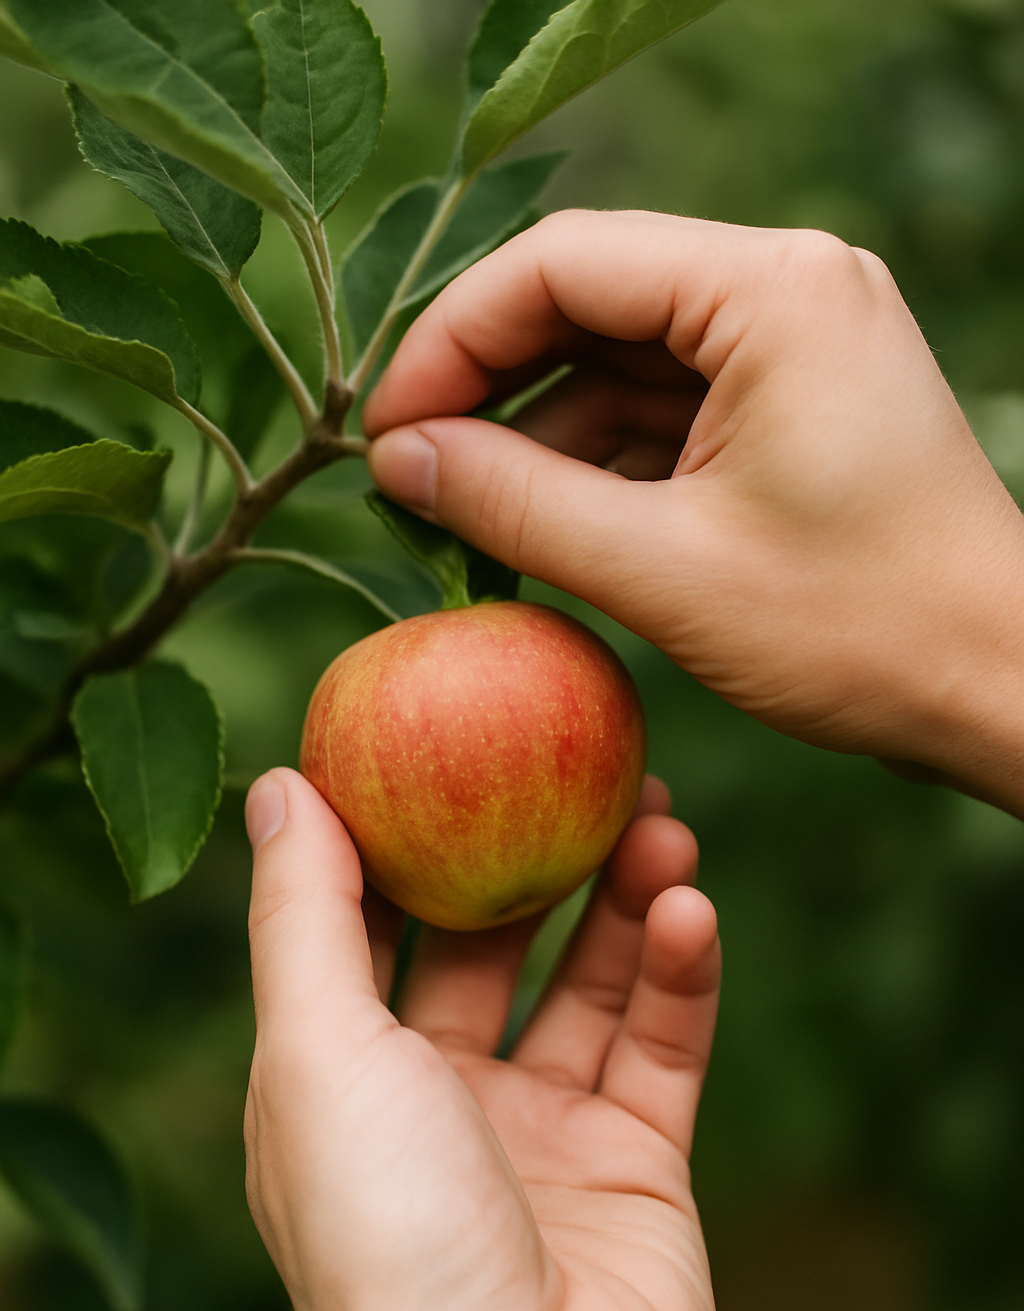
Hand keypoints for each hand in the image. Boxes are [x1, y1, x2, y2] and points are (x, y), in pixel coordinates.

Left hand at [244, 767, 719, 1310]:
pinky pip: (660, 1043)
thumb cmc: (385, 1234)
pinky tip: (691, 909)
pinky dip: (678, 972)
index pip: (372, 928)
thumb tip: (277, 783)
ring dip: (625, 898)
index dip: (405, 836)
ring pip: (590, 983)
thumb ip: (301, 914)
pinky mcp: (636, 1163)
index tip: (446, 743)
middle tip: (586, 766)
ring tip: (663, 818)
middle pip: (493, 945)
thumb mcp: (314, 1049)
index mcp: (344, 1076)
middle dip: (536, 855)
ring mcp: (542, 1132)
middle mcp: (437, 1100)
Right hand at [365, 210, 1023, 817]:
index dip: (454, 339)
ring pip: (621, 365)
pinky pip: (665, 414)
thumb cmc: (861, 630)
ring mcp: (793, 347)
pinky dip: (598, 465)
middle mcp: (786, 290)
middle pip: (590, 302)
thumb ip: (517, 504)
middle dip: (491, 386)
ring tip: (463, 513)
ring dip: (540, 436)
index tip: (385, 430)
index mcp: (771, 290)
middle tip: (408, 468)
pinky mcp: (791, 408)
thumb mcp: (665, 571)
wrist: (997, 686)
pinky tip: (539, 525)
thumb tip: (397, 460)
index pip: (564, 264)